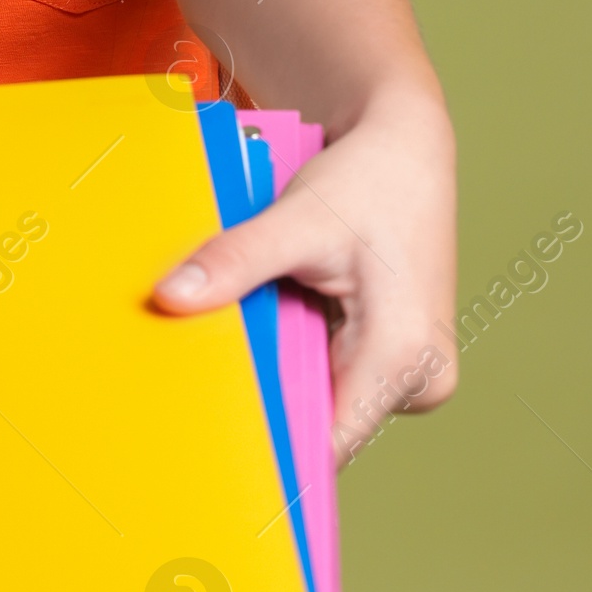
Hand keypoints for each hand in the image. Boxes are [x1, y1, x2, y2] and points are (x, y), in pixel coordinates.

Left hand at [151, 90, 456, 465]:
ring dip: (286, 375)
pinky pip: (339, 379)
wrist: (408, 149)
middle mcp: (422, 379)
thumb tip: (169, 298)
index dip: (268, 442)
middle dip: (269, 400)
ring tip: (248, 335)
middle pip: (325, 422)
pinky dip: (303, 358)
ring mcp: (415, 373)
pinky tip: (278, 324)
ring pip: (330, 402)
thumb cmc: (369, 180)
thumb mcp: (296, 221)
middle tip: (209, 374)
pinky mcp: (399, 359)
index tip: (208, 439)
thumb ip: (233, 263)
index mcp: (404, 356)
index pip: (327, 441)